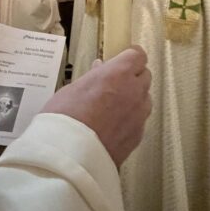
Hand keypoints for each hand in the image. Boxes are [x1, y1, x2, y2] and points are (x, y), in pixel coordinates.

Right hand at [42, 46, 151, 166]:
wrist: (70, 155)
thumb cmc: (65, 115)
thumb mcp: (73, 88)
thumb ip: (93, 76)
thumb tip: (101, 67)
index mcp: (119, 73)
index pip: (138, 55)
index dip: (130, 57)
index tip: (121, 61)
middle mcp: (135, 91)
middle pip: (145, 76)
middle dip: (133, 77)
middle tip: (114, 84)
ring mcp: (140, 114)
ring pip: (145, 99)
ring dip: (134, 98)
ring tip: (113, 107)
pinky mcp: (138, 135)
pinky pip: (140, 120)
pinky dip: (131, 119)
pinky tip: (113, 126)